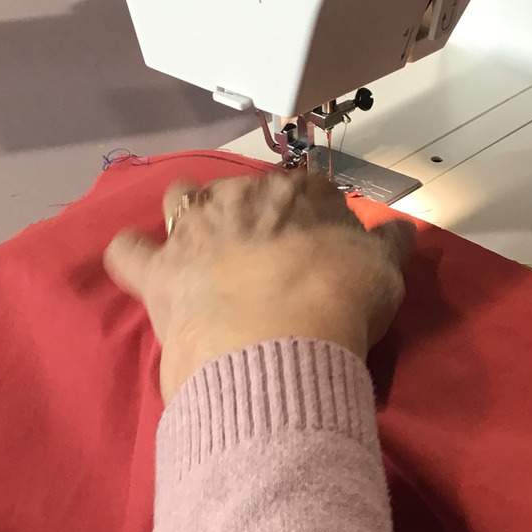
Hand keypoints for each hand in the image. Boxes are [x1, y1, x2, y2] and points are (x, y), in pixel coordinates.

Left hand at [105, 172, 410, 403]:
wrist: (279, 340)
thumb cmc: (339, 301)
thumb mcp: (385, 272)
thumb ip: (390, 246)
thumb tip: (402, 230)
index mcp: (299, 192)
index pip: (309, 191)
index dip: (314, 219)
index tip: (321, 250)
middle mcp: (241, 196)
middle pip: (245, 193)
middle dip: (252, 216)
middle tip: (268, 261)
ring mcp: (193, 229)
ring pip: (181, 199)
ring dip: (190, 217)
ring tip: (206, 250)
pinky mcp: (158, 271)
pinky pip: (129, 251)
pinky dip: (134, 256)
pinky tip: (145, 267)